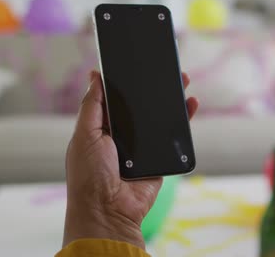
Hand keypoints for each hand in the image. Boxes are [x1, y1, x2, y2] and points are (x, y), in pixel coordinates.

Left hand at [63, 70, 197, 248]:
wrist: (109, 210)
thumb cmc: (89, 175)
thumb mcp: (84, 134)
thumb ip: (91, 105)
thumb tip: (94, 75)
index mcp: (102, 128)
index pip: (116, 100)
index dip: (126, 83)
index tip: (136, 65)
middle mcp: (123, 136)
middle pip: (141, 107)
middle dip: (152, 89)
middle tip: (164, 69)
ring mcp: (142, 148)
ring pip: (159, 119)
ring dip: (171, 101)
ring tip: (181, 80)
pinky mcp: (160, 158)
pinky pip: (173, 137)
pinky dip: (183, 121)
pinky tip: (189, 105)